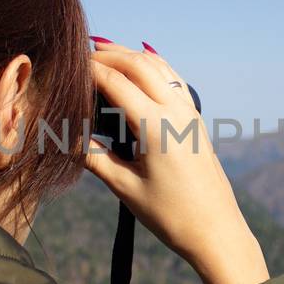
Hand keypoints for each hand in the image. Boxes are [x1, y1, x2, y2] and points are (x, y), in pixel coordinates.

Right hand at [83, 41, 268, 283]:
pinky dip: (152, 65)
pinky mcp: (196, 119)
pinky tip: (139, 65)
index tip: (67, 66)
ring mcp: (189, 113)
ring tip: (104, 51)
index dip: (89, 70)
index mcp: (156, 127)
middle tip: (80, 52)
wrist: (216, 231)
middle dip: (108, 54)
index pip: (116, 82)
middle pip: (138, 64)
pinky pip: (173, 79)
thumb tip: (66, 137)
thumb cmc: (170, 216)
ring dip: (130, 55)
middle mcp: (176, 112)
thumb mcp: (125, 188)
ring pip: (158, 66)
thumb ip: (94, 158)